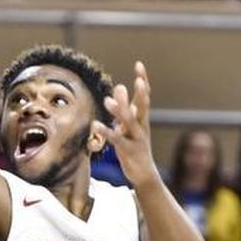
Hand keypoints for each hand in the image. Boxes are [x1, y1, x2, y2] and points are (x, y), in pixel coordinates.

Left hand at [103, 61, 158, 186]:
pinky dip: (106, 132)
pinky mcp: (128, 151)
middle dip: (140, 94)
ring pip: (129, 123)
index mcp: (143, 119)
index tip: (139, 64)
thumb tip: (119, 87)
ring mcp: (136, 139)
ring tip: (107, 101)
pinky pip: (116, 140)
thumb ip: (125, 108)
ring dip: (119, 112)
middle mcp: (142, 126)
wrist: (145, 175)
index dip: (143, 81)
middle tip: (136, 80)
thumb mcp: (130, 126)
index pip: (145, 97)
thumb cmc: (135, 147)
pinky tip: (95, 125)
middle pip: (143, 107)